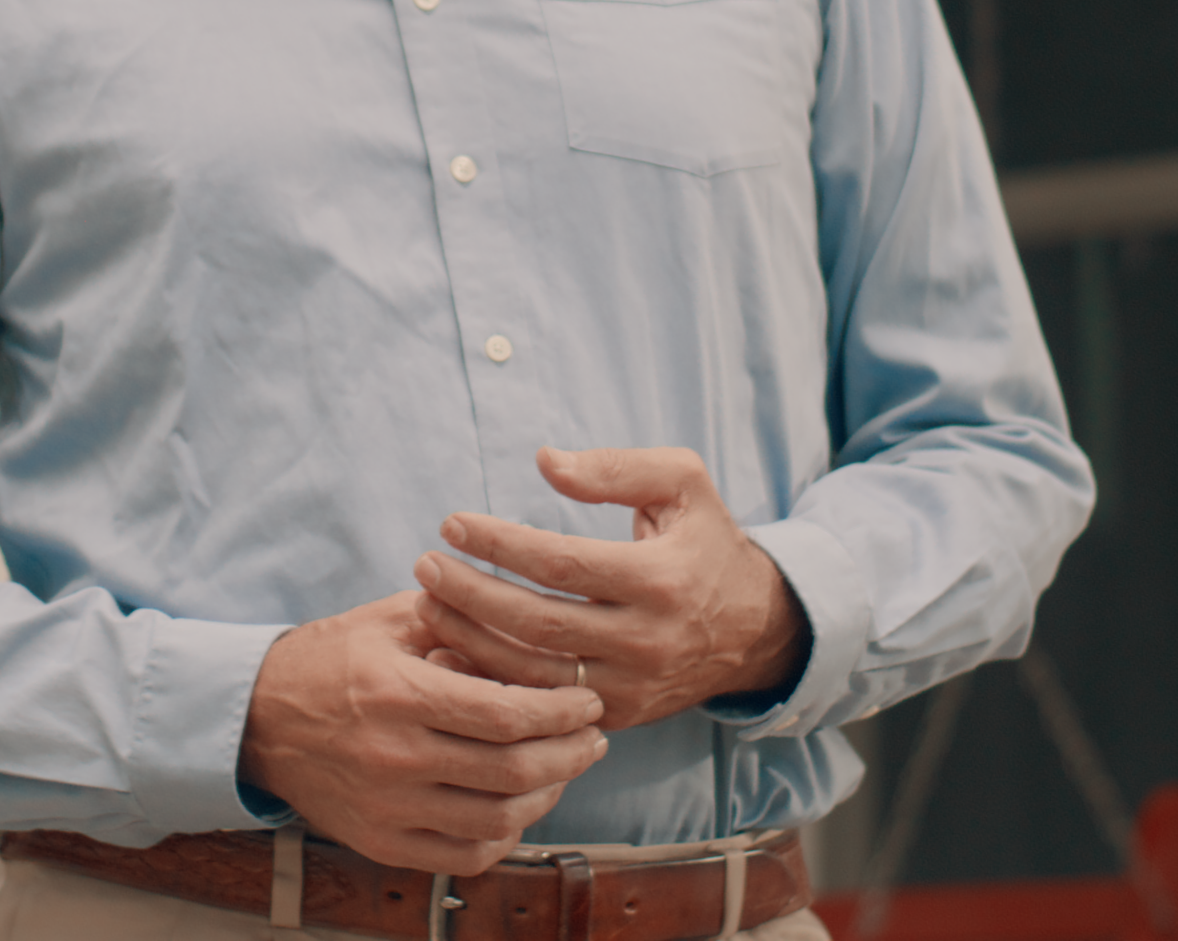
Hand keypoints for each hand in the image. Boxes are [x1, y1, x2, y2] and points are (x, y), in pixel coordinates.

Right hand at [241, 590, 609, 874]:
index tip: (588, 700)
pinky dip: (504, 837)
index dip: (562, 710)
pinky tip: (520, 809)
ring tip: (565, 769)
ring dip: (547, 796)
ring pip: (496, 820)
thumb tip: (534, 629)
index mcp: (398, 695)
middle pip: (512, 771)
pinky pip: (463, 856)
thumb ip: (459, 619)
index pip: (507, 714)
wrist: (257, 718)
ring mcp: (387, 809)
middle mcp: (394, 758)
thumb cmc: (330, 659)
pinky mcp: (381, 843)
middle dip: (569, 754)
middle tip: (593, 735)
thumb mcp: (389, 620)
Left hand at [411, 445, 807, 732]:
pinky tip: (452, 652)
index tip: (452, 523)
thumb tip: (546, 461)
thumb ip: (616, 468)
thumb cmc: (704, 541)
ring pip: (533, 673)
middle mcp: (645, 640)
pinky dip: (494, 682)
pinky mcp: (617, 716)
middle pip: (537, 622)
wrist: (753, 630)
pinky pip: (542, 705)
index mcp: (660, 579)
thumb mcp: (682, 483)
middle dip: (470, 594)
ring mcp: (630, 686)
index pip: (561, 563)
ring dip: (470, 640)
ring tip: (426, 604)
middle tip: (424, 565)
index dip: (501, 544)